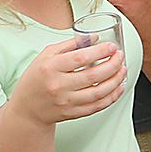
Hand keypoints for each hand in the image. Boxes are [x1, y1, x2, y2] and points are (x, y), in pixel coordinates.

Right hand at [12, 38, 126, 125]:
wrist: (27, 109)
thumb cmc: (36, 78)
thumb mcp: (46, 55)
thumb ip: (69, 45)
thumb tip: (94, 38)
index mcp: (51, 68)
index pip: (80, 58)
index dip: (100, 52)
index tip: (112, 47)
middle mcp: (58, 86)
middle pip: (93, 76)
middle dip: (112, 65)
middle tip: (120, 57)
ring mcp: (66, 102)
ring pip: (98, 92)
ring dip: (115, 80)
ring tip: (123, 70)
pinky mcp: (73, 114)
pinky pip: (97, 106)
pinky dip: (112, 97)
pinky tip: (118, 87)